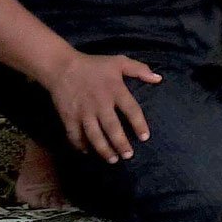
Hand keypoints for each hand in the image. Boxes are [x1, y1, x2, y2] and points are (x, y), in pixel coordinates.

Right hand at [42, 51, 160, 162]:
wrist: (62, 67)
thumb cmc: (94, 65)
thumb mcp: (119, 61)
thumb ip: (139, 69)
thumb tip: (159, 78)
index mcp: (115, 90)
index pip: (131, 110)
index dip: (139, 124)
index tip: (145, 138)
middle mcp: (100, 103)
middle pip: (112, 127)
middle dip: (121, 143)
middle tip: (128, 155)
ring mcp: (83, 112)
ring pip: (94, 135)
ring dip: (103, 149)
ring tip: (113, 160)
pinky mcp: (69, 117)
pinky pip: (74, 135)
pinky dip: (80, 145)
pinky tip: (87, 152)